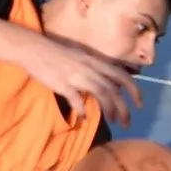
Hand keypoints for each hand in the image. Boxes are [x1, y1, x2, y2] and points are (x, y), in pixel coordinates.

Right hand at [19, 33, 142, 126]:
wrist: (32, 48)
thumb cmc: (55, 53)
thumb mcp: (79, 58)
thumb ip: (93, 70)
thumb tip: (105, 85)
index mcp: (94, 60)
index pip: (121, 75)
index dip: (134, 89)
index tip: (139, 104)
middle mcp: (89, 67)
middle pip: (114, 88)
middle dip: (124, 107)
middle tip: (128, 122)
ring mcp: (76, 75)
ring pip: (101, 93)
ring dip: (109, 109)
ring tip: (113, 121)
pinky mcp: (62, 83)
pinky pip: (76, 99)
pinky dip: (82, 110)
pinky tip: (83, 118)